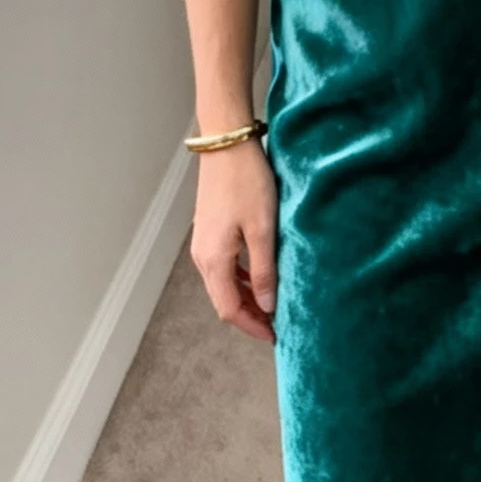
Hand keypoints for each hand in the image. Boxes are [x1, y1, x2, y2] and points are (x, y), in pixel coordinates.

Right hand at [190, 139, 278, 343]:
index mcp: (214, 260)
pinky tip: (259, 277)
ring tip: (272, 304)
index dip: (252, 327)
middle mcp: (203, 257)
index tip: (275, 336)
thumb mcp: (263, 230)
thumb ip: (265, 271)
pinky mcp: (209, 232)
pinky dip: (241, 280)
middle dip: (249, 317)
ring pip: (223, 285)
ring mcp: (203, 244)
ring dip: (246, 298)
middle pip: (223, 300)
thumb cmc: (246, 183)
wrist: (226, 145)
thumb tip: (268, 306)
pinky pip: (223, 267)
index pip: (230, 309)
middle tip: (277, 325)